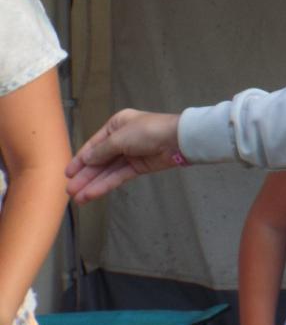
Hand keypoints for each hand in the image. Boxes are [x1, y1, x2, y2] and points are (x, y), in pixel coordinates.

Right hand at [65, 110, 182, 202]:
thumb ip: (101, 151)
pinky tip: (92, 195)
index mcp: (116, 125)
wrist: (178, 140)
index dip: (80, 160)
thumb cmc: (148, 131)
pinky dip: (105, 185)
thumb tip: (86, 159)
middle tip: (69, 191)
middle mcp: (121, 139)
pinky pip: (118, 177)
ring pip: (107, 171)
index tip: (68, 174)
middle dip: (84, 176)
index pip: (94, 145)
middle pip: (99, 160)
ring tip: (77, 198)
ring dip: (92, 184)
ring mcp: (130, 154)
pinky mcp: (139, 167)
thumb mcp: (120, 137)